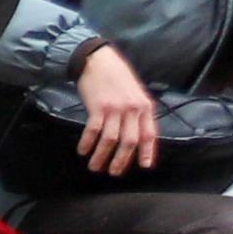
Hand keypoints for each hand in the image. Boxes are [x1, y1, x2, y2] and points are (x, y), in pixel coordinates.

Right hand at [75, 42, 161, 175]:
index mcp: (145, 106)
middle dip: (121, 161)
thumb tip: (136, 134)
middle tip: (113, 172)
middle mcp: (132, 109)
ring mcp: (115, 108)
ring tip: (95, 167)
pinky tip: (83, 150)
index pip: (149, 134)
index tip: (144, 166)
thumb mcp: (135, 93)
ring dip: (101, 156)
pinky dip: (87, 143)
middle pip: (130, 142)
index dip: (147, 152)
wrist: (99, 60)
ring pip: (110, 140)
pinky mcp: (98, 107)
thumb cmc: (117, 76)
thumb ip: (138, 111)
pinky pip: (93, 131)